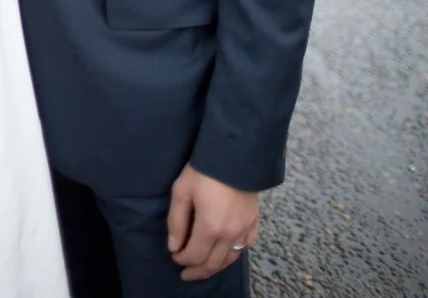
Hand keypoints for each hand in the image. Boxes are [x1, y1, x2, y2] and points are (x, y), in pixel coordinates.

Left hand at [167, 164, 258, 281]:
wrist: (234, 153)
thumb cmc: (203, 170)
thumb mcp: (181, 191)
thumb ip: (177, 221)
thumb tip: (174, 247)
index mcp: (210, 228)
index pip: (194, 255)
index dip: (182, 260)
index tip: (174, 257)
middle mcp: (229, 234)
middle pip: (212, 263)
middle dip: (197, 271)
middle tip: (186, 275)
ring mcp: (244, 229)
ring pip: (230, 258)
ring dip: (215, 267)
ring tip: (204, 269)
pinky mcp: (254, 221)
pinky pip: (246, 245)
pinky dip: (235, 253)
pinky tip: (228, 251)